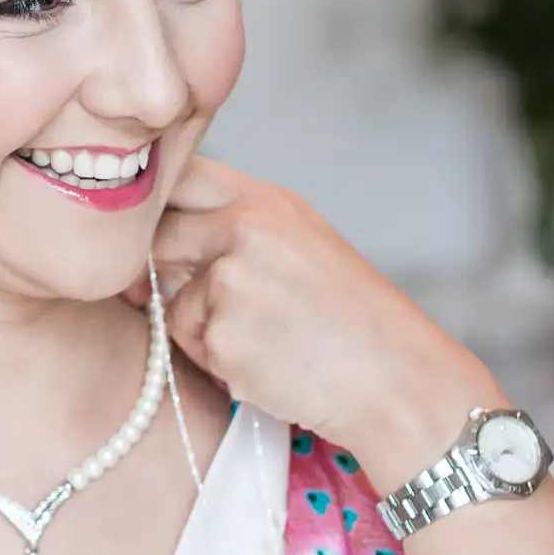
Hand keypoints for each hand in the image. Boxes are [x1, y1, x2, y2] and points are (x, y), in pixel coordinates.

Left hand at [126, 157, 503, 491]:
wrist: (396, 378)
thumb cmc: (352, 319)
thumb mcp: (303, 243)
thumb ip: (238, 226)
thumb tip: (160, 233)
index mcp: (267, 201)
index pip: (182, 176)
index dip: (158, 205)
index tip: (156, 229)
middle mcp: (244, 228)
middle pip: (158, 236)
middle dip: (164, 269)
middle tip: (212, 300)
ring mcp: (230, 280)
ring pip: (170, 300)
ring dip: (200, 326)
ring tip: (266, 339)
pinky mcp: (222, 333)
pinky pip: (189, 346)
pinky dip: (217, 360)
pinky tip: (268, 364)